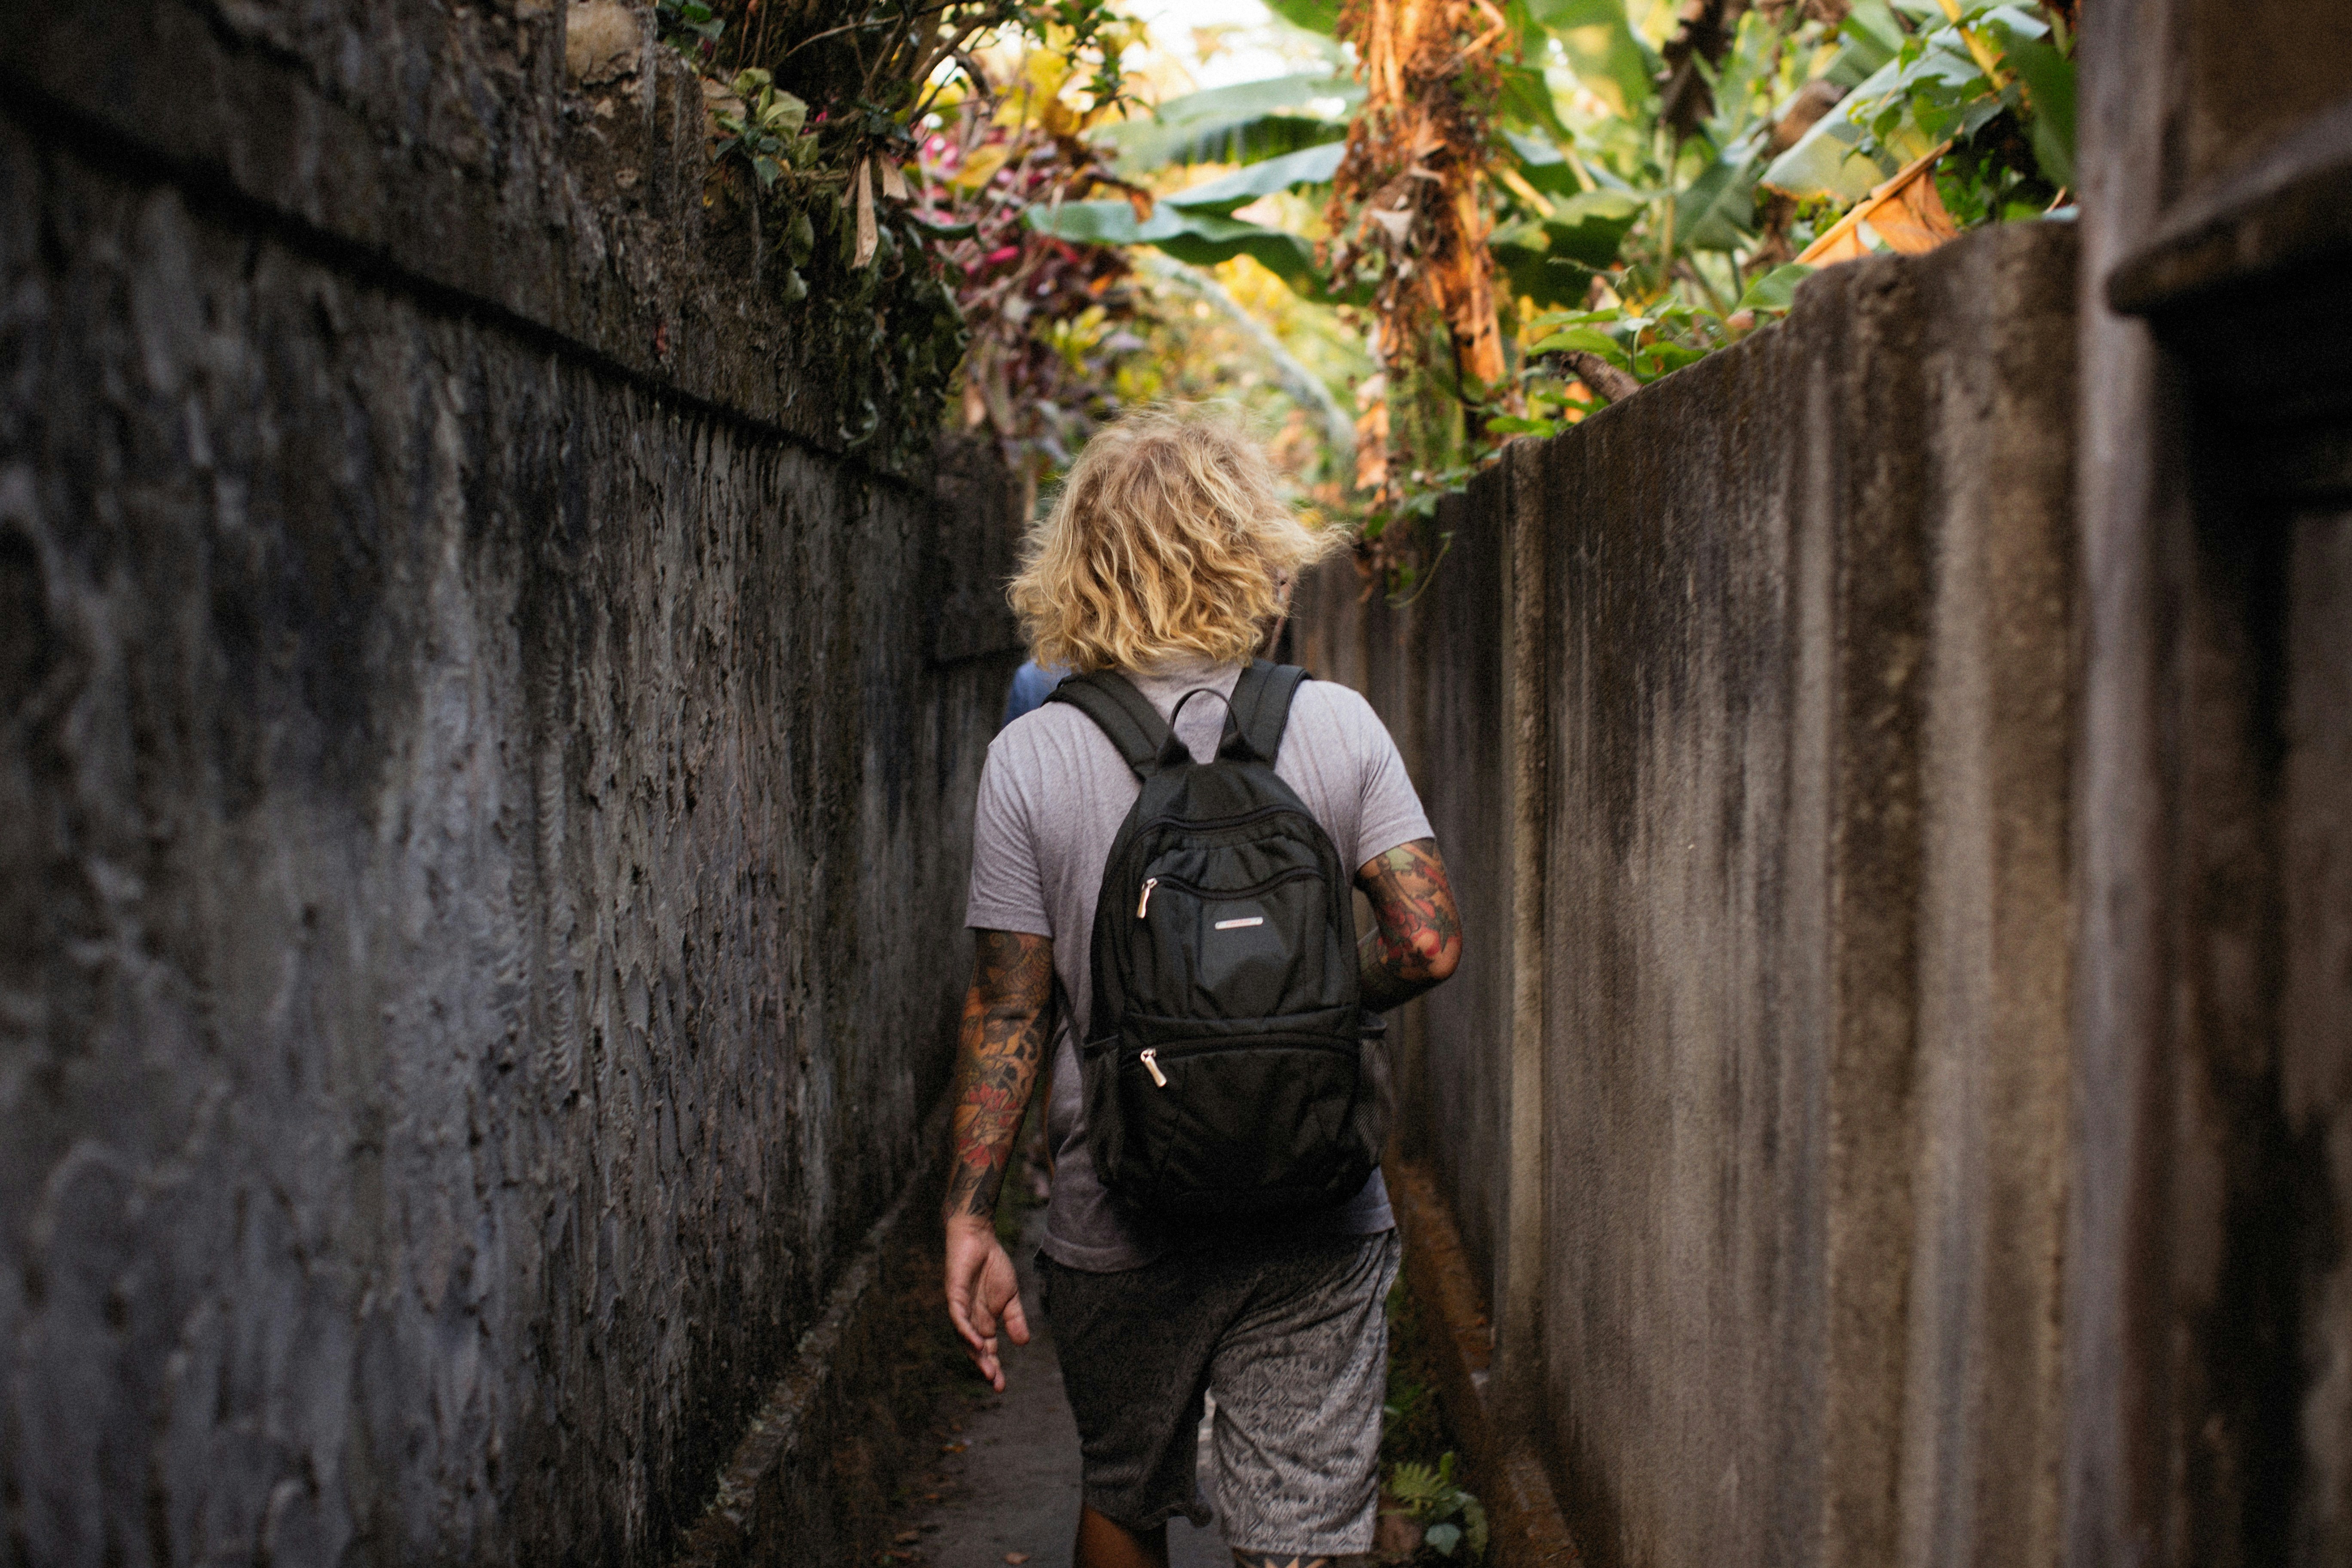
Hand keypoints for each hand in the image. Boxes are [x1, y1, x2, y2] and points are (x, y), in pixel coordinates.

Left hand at [944, 1213, 1029, 1390]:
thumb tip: (1024, 1343)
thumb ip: (1014, 1319)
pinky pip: (958, 1318)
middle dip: (985, 1367)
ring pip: (964, 1338)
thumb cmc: (993, 1265)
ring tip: (987, 1369)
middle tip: (996, 1384)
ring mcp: (960, 1308)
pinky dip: (966, 1332)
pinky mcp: (954, 1296)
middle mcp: (969, 1319)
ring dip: (976, 1354)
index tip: (1001, 1386)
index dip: (993, 1367)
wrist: (980, 1239)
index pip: (987, 1350)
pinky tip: (977, 1343)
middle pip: (975, 1349)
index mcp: (983, 1321)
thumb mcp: (1010, 1296)